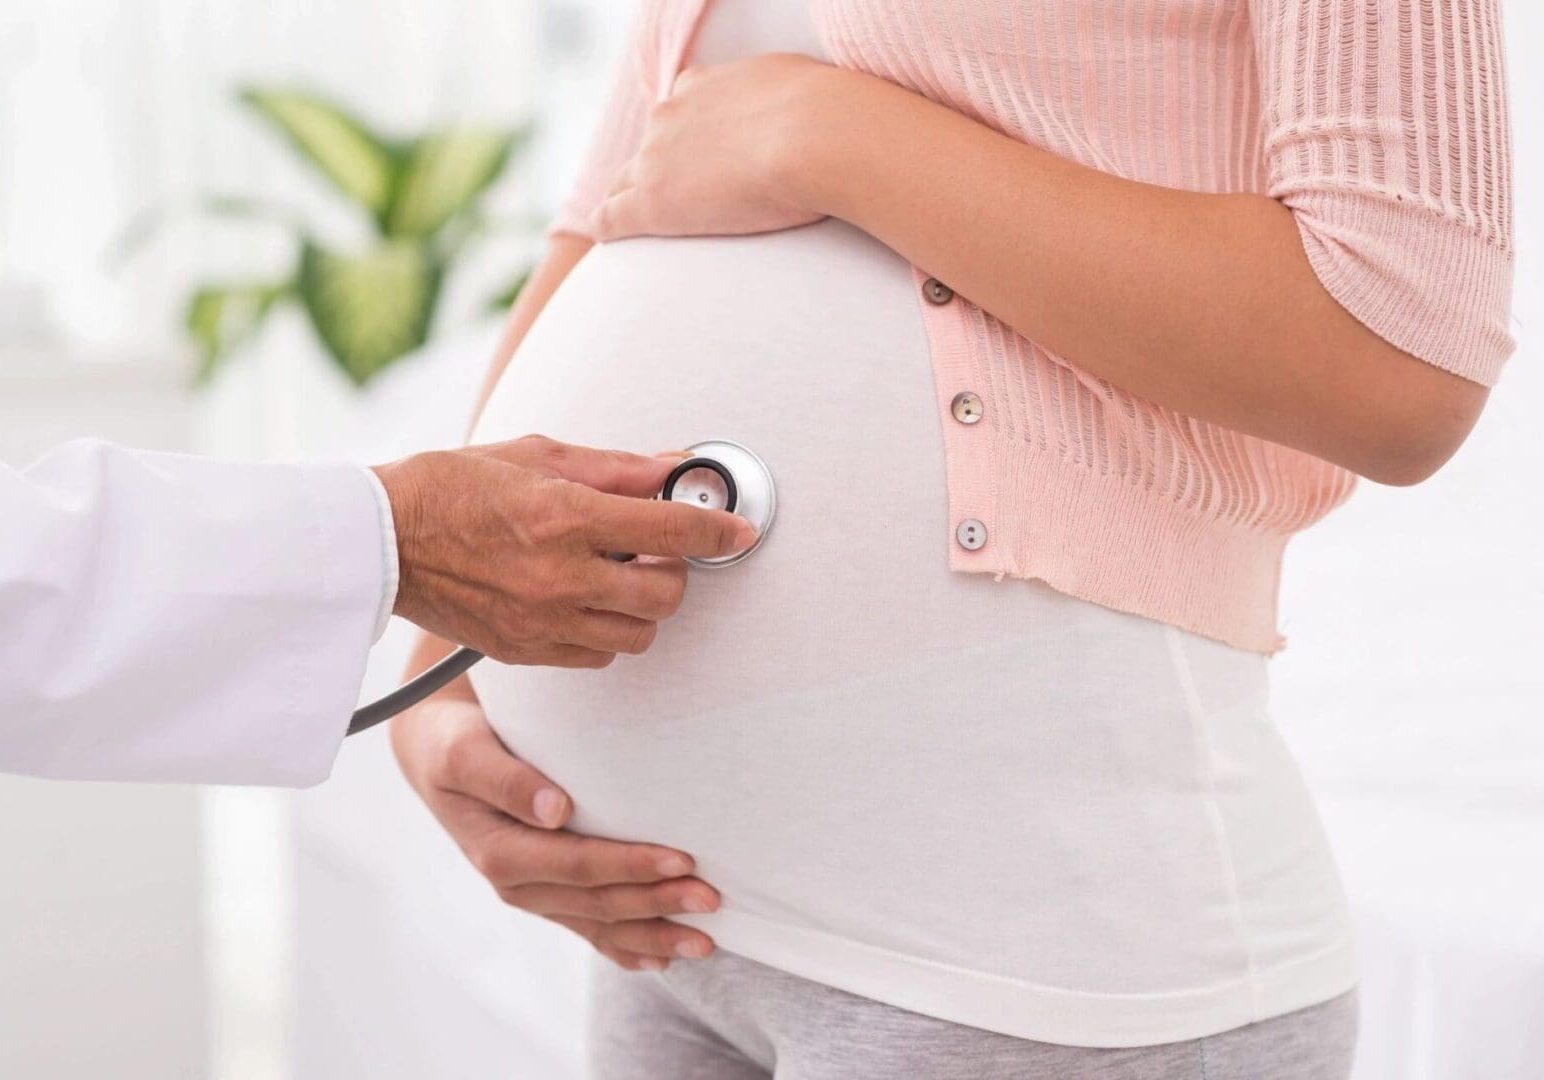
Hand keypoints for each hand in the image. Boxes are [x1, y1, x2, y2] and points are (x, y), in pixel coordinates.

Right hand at [372, 434, 755, 665]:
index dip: (718, 529)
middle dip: (676, 570)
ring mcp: (541, 621)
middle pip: (666, 595)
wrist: (382, 539)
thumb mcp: (539, 455)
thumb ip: (616, 468)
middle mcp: (559, 576)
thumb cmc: (454, 485)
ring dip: (643, 606)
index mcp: (565, 516)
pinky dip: (607, 632)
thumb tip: (675, 467)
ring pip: (638, 635)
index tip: (738, 529)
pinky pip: (597, 657)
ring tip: (620, 576)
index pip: (671, 532)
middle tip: (659, 548)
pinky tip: (587, 601)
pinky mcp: (524, 652)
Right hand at [392, 696, 719, 970]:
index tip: (683, 859)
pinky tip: (664, 956)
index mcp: (499, 851)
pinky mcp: (546, 892)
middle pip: (598, 901)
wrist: (437, 750)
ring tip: (705, 942)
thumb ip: (506, 779)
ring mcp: (533, 893)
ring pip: (600, 924)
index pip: (577, 865)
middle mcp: (517, 883)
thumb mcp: (464, 751)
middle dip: (658, 903)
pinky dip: (628, 946)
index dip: (631, 866)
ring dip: (654, 934)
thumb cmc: (455, 741)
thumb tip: (556, 810)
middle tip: (713, 899)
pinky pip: (590, 929)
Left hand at [592, 53, 838, 241]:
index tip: (697, 163)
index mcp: (703, 87)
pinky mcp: (650, 202)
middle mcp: (670, 116)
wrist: (815, 135)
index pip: (678, 113)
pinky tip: (609, 243)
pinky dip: (607, 229)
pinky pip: (610, 217)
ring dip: (627, 203)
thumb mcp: (805, 90)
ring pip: (622, 184)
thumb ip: (791, 105)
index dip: (685, 141)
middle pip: (647, 150)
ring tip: (632, 231)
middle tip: (674, 203)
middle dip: (656, 173)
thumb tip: (811, 121)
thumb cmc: (827, 115)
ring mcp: (655, 159)